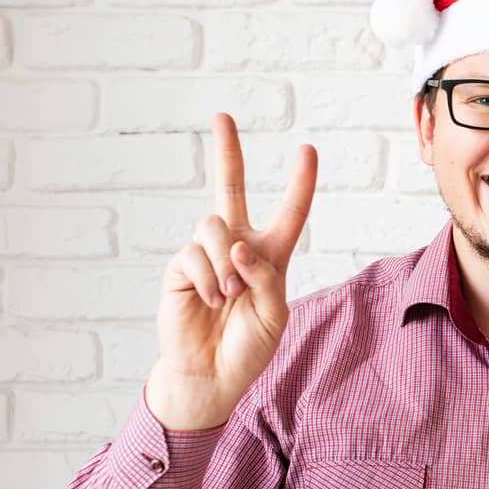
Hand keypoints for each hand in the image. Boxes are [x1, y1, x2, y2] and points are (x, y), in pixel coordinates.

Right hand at [145, 113, 317, 430]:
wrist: (211, 374)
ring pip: (215, 225)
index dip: (299, 182)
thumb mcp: (274, 313)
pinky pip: (195, 254)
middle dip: (227, 151)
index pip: (289, 212)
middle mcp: (237, 246)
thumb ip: (264, 275)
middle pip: (230, 188)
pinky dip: (210, 278)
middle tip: (222, 115)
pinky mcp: (181, 266)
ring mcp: (206, 254)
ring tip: (229, 295)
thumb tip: (238, 244)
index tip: (307, 149)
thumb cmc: (247, 346)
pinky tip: (212, 301)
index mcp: (270, 256)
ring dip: (227, 261)